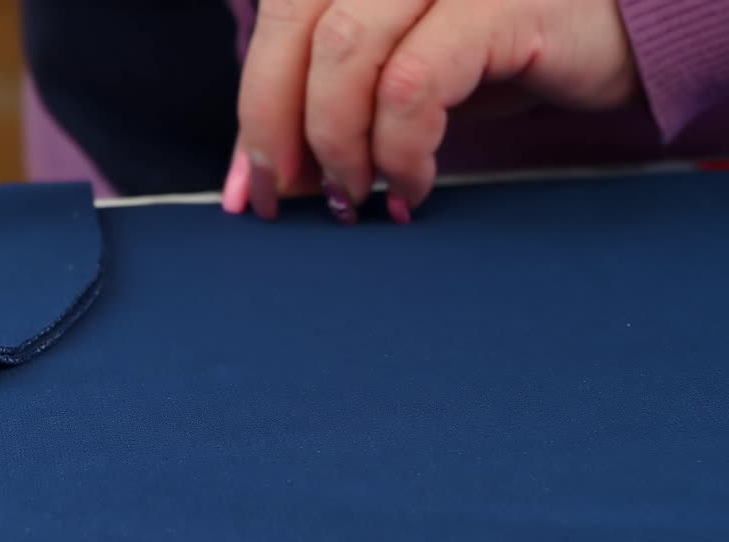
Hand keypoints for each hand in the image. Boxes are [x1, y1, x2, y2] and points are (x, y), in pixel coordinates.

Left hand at [221, 0, 639, 222]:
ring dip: (336, 143)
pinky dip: (399, 148)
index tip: (246, 187)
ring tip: (354, 197)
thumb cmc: (499, 51)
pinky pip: (413, 84)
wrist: (620, 33)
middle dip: (274, 126)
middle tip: (287, 199)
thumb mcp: (396, 72)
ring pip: (345, 52)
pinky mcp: (500, 5)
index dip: (251, 104)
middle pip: (296, 26)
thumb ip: (325, 106)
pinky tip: (411, 184)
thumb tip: (249, 179)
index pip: (279, 18)